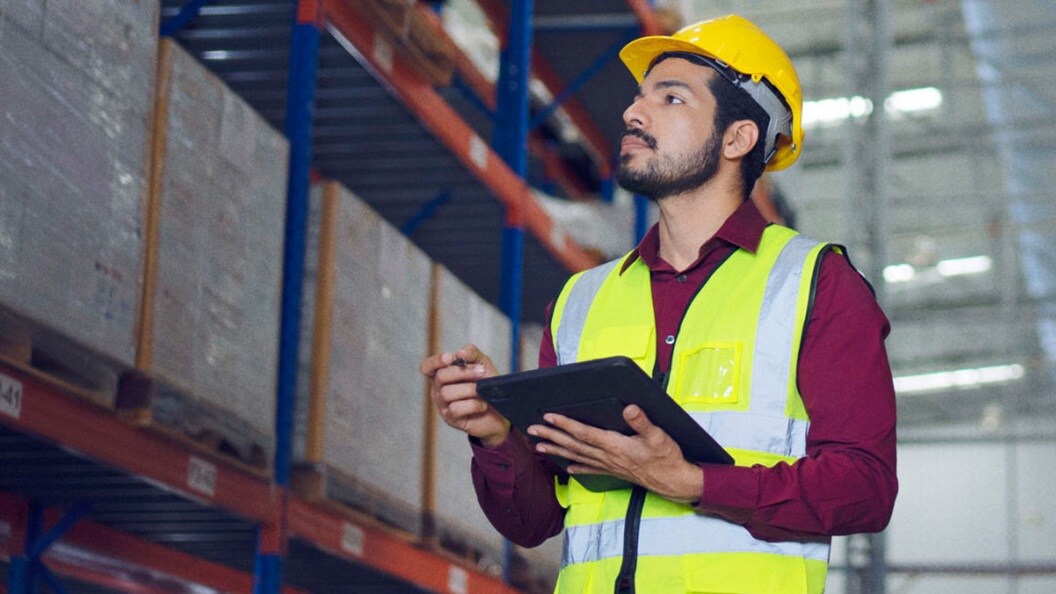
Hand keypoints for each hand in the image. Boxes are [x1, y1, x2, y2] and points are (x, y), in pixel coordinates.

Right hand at [420, 344, 509, 447]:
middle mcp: (439, 389)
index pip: (427, 367)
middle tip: (482, 372)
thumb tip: (460, 353)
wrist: (501, 411)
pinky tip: (482, 405)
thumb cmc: (488, 386)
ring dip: (470, 389)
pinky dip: (473, 405)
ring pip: (447, 393)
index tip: (450, 358)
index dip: (435, 361)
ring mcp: (443, 405)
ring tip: (482, 391)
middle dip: (463, 372)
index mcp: (443, 374)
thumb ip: (472, 354)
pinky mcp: (451, 419)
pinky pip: (455, 409)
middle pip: (440, 376)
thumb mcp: (483, 364)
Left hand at [527, 405, 702, 503]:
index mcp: (615, 445)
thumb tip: (629, 408)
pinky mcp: (613, 471)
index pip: (584, 433)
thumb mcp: (659, 436)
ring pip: (576, 456)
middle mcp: (607, 456)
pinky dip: (575, 467)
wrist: (674, 482)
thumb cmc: (667, 458)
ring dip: (556, 450)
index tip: (549, 417)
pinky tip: (564, 466)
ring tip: (538, 446)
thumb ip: (642, 422)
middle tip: (532, 429)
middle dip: (552, 436)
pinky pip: (589, 469)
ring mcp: (609, 465)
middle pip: (574, 444)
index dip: (565, 424)